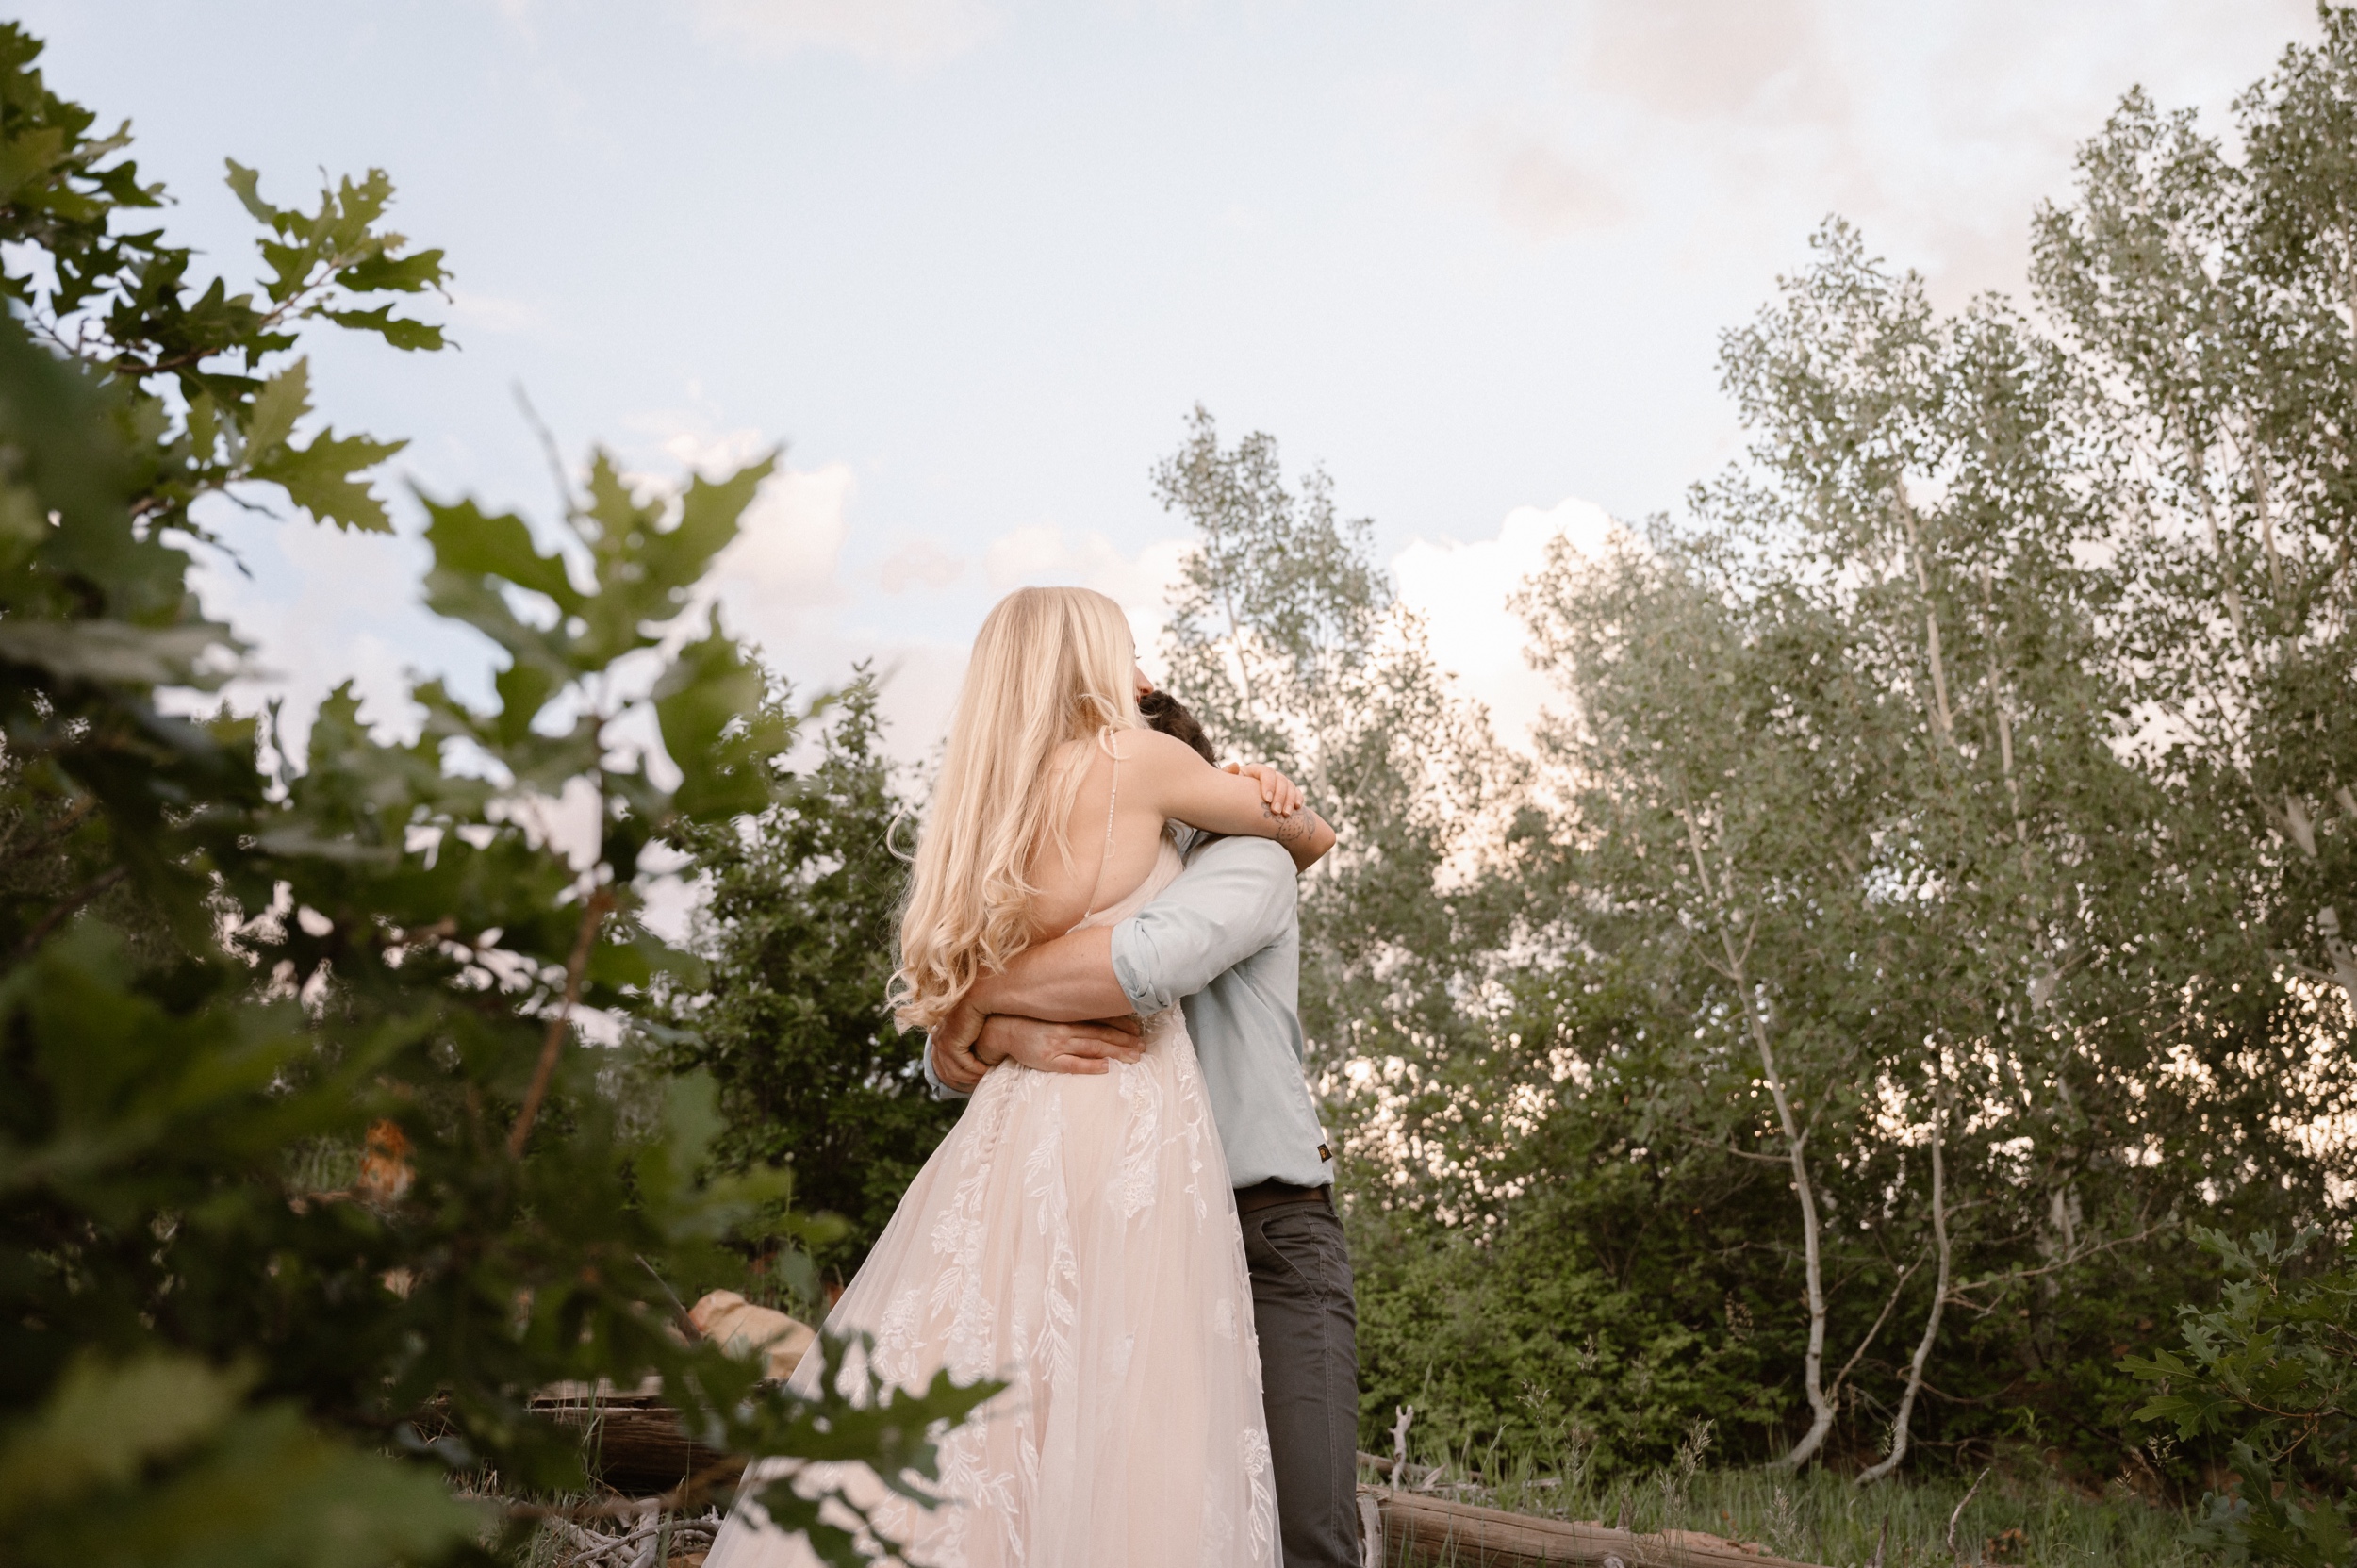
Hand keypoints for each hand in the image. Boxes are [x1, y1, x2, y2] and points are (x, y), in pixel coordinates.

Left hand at [929, 999, 988, 1092]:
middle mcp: (937, 1040)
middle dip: (965, 1079)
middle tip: (981, 1081)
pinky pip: (965, 1065)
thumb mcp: (968, 1027)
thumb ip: (967, 1040)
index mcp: (938, 1036)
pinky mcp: (952, 1045)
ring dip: (972, 1077)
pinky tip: (987, 1069)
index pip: (943, 1064)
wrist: (978, 996)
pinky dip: (976, 1070)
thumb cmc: (977, 1010)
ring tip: (986, 1076)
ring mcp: (942, 1043)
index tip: (973, 1078)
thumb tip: (972, 1053)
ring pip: (956, 1071)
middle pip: (948, 1071)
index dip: (958, 1074)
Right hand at [977, 1013, 1144, 1075]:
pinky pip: (1073, 1065)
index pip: (1101, 1020)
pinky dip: (1090, 1065)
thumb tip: (1100, 1017)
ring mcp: (1057, 1045)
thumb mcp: (1053, 1013)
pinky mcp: (1048, 1060)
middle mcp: (1066, 1028)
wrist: (1001, 1031)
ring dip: (1116, 1052)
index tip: (1139, 1031)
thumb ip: (1074, 1015)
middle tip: (1143, 1048)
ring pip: (1093, 1048)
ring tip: (1134, 1057)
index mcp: (1068, 1016)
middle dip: (1125, 1042)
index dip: (1122, 1026)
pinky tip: (1105, 1067)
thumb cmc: (1029, 1022)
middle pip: (1102, 1035)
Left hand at [1224, 761, 1303, 816]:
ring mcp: (1280, 783)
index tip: (1266, 799)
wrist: (1239, 806)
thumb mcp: (1227, 785)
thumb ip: (1227, 775)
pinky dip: (1298, 799)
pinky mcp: (1288, 793)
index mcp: (1256, 771)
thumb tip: (1236, 765)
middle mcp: (1270, 775)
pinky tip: (1297, 808)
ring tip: (1285, 814)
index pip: (1266, 773)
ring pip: (1290, 787)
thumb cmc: (1231, 795)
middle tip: (1275, 812)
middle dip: (1280, 796)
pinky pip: (1297, 793)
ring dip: (1290, 800)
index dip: (1269, 785)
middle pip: (1280, 780)